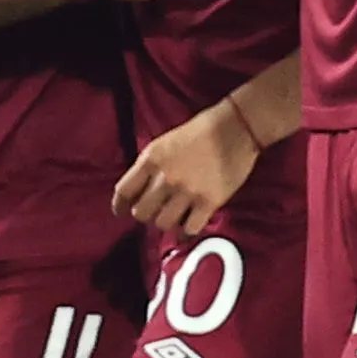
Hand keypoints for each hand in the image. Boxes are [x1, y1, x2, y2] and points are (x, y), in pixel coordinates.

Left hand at [114, 103, 262, 236]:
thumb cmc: (202, 130)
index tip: (122, 211)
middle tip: (156, 211)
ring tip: (176, 216)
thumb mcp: (165, 143)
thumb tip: (142, 189)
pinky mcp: (209, 201)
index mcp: (151, 159)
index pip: (124, 191)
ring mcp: (187, 191)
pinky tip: (191, 225)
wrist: (236, 127)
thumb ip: (150, 165)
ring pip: (163, 223)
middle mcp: (166, 177)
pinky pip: (190, 228)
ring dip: (167, 222)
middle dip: (146, 214)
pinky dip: (188, 230)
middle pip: (141, 213)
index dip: (119, 206)